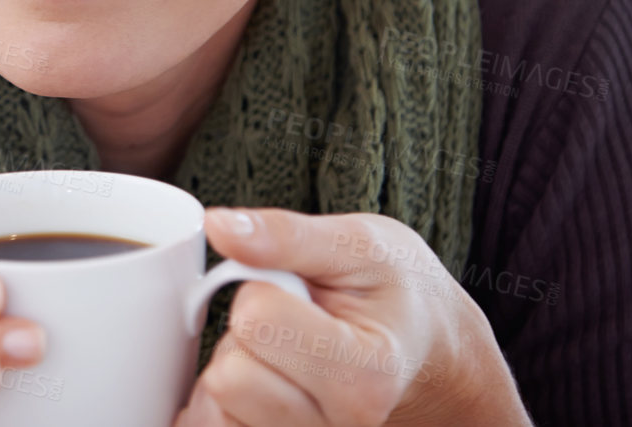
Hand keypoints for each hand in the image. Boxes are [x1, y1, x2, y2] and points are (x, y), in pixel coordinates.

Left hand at [174, 209, 531, 426]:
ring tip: (283, 351)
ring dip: (234, 367)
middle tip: (290, 322)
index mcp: (366, 374)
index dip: (263, 287)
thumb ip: (287, 235)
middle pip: (228, 377)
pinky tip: (263, 378)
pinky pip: (208, 426)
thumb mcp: (358, 244)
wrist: (423, 348)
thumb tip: (218, 225)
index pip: (256, 321)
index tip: (300, 288)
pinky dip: (221, 399)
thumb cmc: (393, 290)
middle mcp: (340, 426)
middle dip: (244, 335)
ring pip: (213, 407)